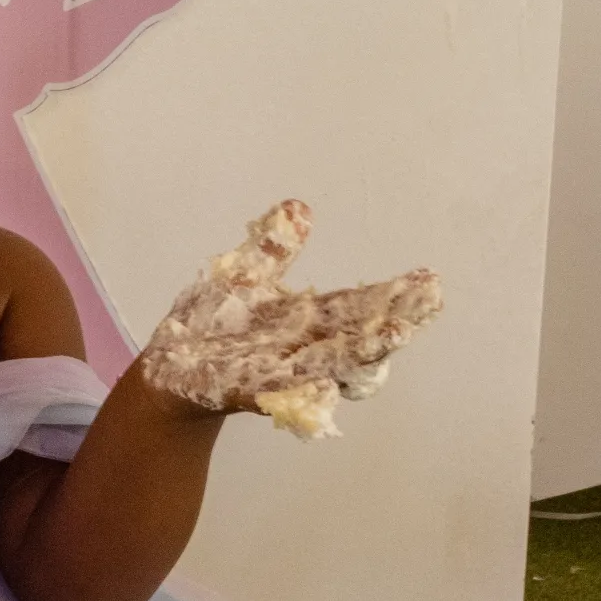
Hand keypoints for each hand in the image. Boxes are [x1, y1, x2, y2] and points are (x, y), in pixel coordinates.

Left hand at [139, 200, 440, 439]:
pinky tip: (325, 384)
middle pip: (359, 337)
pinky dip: (305, 393)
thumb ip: (273, 248)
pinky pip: (279, 394)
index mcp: (307, 321)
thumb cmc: (212, 327)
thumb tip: (300, 207)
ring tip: (393, 336)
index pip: (360, 306)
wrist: (170, 372)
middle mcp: (303, 350)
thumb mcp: (244, 278)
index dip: (396, 295)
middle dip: (395, 320)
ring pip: (330, 366)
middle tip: (427, 303)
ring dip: (363, 355)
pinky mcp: (246, 392)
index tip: (430, 280)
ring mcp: (279, 374)